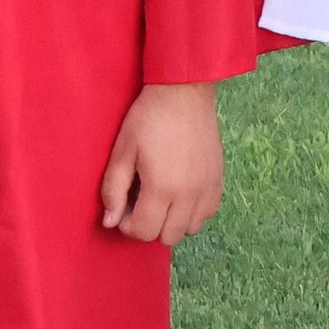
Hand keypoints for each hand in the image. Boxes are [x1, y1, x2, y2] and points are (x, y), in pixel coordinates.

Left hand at [99, 82, 223, 246]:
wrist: (184, 91)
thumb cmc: (149, 118)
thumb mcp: (123, 150)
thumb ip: (113, 189)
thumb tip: (109, 222)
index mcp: (162, 187)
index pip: (144, 232)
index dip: (128, 225)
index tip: (123, 207)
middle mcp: (189, 195)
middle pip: (168, 237)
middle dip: (150, 226)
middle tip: (141, 202)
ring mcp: (207, 188)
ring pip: (190, 229)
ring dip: (173, 221)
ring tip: (162, 198)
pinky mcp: (219, 179)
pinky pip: (208, 213)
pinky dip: (193, 211)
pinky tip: (182, 192)